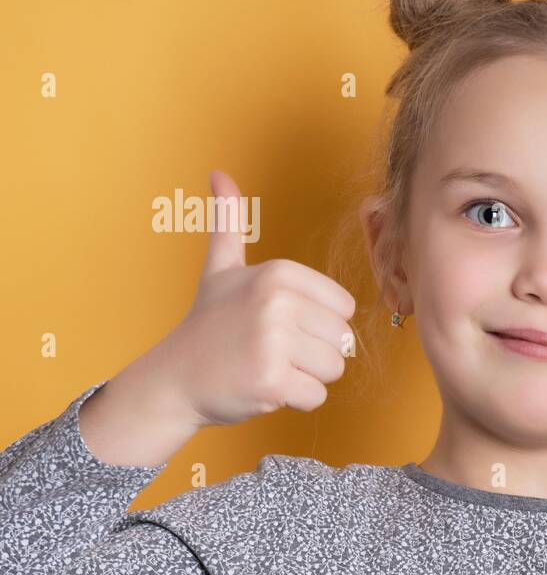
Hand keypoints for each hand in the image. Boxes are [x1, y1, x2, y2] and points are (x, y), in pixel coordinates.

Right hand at [138, 170, 356, 427]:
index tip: (277, 324)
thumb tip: (219, 174)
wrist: (173, 379)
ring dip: (305, 377)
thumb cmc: (208, 325)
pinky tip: (262, 387)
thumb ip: (228, 223)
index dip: (318, 325)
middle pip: (343, 341)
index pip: (345, 310)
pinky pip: (317, 397)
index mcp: (280, 273)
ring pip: (334, 370)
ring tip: (266, 366)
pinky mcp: (270, 380)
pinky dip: (294, 400)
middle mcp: (278, 301)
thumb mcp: (221, 269)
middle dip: (313, 354)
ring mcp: (273, 341)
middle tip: (270, 350)